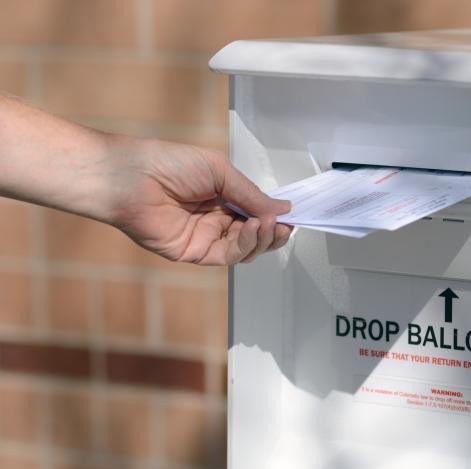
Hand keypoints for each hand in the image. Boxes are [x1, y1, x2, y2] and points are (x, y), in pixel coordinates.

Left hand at [104, 137, 292, 264]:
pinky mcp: (195, 253)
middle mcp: (217, 219)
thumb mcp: (220, 171)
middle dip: (273, 231)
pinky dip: (245, 244)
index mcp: (223, 196)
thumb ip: (251, 194)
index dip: (275, 215)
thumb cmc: (168, 164)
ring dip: (262, 238)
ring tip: (267, 225)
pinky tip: (252, 228)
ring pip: (246, 248)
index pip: (257, 212)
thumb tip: (283, 209)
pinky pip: (228, 255)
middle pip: (256, 234)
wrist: (130, 178)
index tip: (293, 215)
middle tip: (284, 225)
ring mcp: (207, 238)